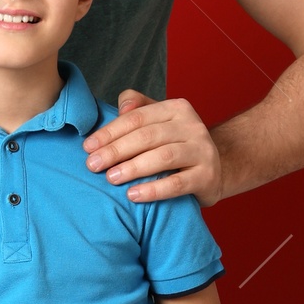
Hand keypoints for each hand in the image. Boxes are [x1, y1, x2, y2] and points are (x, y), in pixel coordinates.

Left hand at [82, 89, 222, 204]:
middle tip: (93, 165)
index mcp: (176, 109)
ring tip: (111, 178)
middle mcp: (192, 126)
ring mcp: (202, 151)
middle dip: (116, 150)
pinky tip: (133, 195)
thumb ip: (138, 108)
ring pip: (163, 157)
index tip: (88, 147)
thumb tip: (122, 109)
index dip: (110, 132)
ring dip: (133, 168)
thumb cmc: (177, 146)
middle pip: (147, 136)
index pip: (137, 118)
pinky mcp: (207, 177)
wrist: (215, 170)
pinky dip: (154, 190)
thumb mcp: (159, 122)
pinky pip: (177, 183)